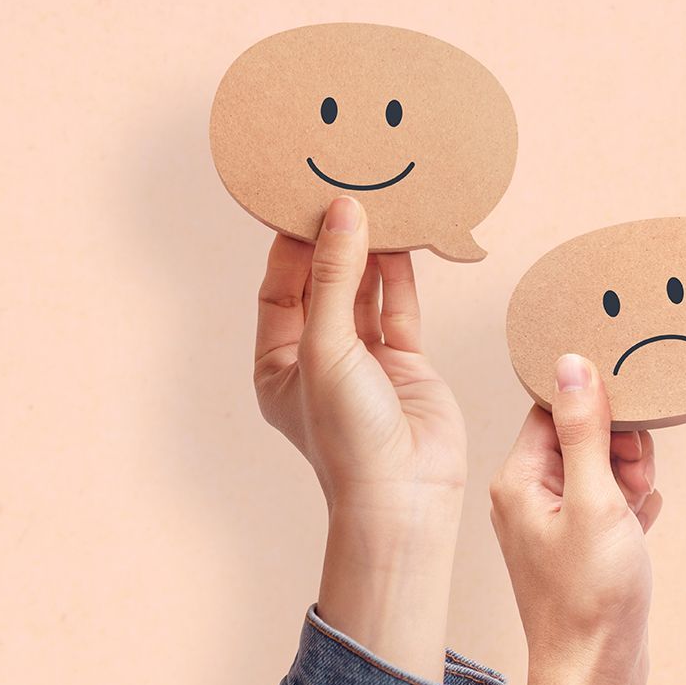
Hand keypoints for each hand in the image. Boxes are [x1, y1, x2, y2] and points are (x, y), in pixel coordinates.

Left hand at [253, 196, 466, 679]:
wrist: (406, 495)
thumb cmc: (349, 438)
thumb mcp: (327, 349)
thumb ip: (334, 279)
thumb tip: (342, 214)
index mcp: (279, 363)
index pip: (278, 289)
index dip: (291, 245)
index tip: (305, 198)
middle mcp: (318, 358)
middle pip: (321, 284)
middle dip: (333, 242)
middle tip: (345, 189)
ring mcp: (364, 360)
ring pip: (363, 292)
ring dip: (369, 253)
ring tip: (379, 204)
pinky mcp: (405, 363)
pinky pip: (399, 308)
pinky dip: (401, 277)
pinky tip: (404, 241)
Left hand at [490, 353, 662, 684]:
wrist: (595, 676)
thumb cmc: (590, 596)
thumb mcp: (595, 500)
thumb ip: (584, 430)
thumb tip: (572, 363)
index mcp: (518, 478)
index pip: (553, 409)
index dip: (596, 409)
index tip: (629, 423)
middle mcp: (528, 494)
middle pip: (579, 435)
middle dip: (619, 447)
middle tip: (635, 479)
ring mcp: (553, 520)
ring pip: (599, 467)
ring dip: (629, 476)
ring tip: (638, 507)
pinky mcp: (577, 542)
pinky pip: (608, 500)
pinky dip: (630, 505)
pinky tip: (640, 525)